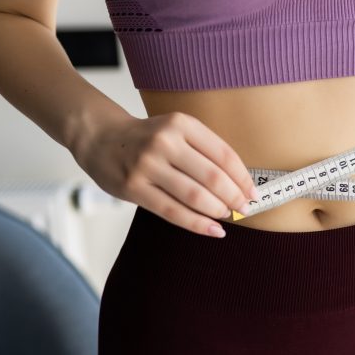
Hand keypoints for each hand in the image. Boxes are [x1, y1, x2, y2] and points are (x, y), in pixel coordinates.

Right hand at [71, 110, 259, 237]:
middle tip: (245, 208)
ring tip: (228, 215)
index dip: (243, 178)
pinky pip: (172, 211)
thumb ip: (205, 150)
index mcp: (181, 124)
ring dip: (218, 210)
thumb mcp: (177, 130)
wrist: (100, 137)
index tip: (254, 193)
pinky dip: (197, 224)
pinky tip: (213, 230)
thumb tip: (241, 183)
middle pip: (212, 177)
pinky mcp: (134, 188)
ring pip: (194, 196)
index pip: (224, 155)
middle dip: (235, 197)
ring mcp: (147, 165)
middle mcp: (164, 142)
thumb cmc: (148, 138)